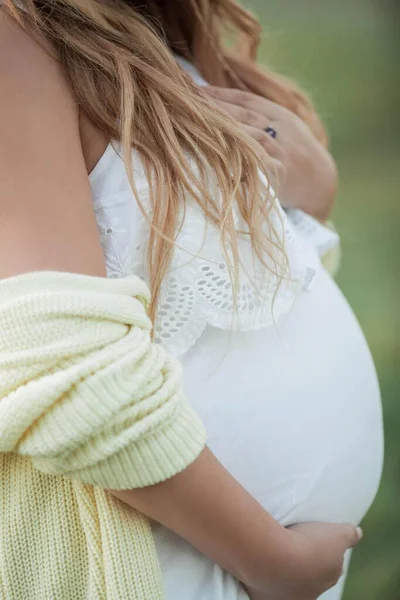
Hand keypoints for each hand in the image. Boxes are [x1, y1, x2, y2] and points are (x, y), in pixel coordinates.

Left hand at [203, 86, 337, 221]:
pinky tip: (218, 157)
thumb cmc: (294, 154)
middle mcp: (282, 130)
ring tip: (197, 126)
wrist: (321, 182)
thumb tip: (220, 104)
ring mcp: (282, 152)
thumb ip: (258, 118)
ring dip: (225, 130)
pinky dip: (239, 160)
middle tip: (187, 102)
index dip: (220, 94)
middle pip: (245, 115)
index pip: (246, 99)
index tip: (193, 89)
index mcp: (281, 115)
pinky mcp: (280, 174)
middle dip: (216, 108)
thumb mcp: (283, 128)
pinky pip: (257, 165)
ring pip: (251, 137)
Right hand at [243, 521, 361, 599]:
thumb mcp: (337, 534)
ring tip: (275, 550)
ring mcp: (284, 597)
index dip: (324, 554)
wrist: (274, 557)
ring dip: (282, 571)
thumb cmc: (308, 545)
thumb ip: (349, 534)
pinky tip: (260, 562)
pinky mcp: (262, 597)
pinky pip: (264, 586)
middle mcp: (309, 593)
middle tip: (294, 545)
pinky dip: (262, 576)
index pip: (331, 568)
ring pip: (286, 583)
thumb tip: (358, 533)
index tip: (315, 542)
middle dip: (304, 565)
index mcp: (327, 578)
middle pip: (308, 577)